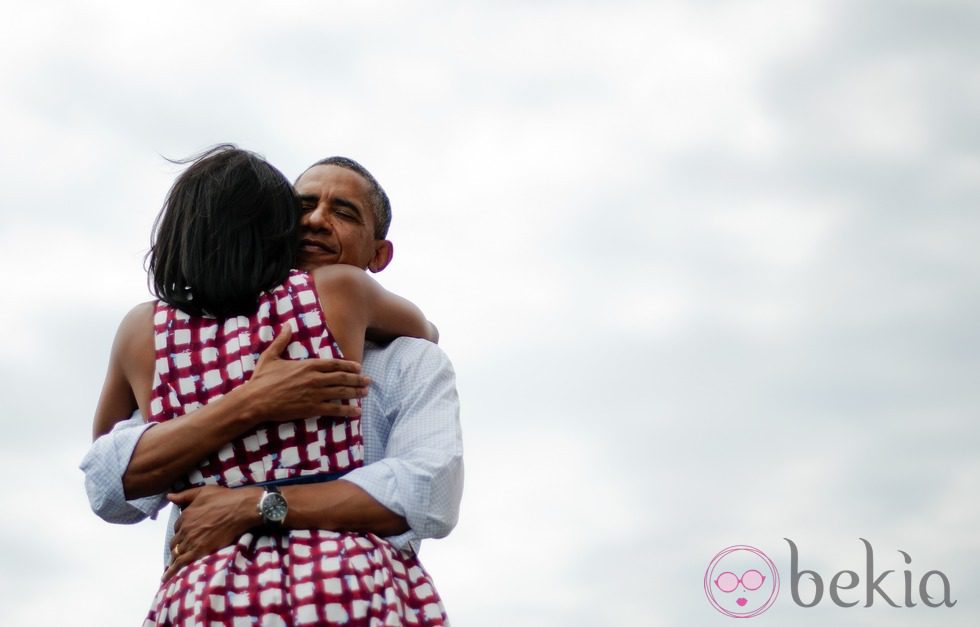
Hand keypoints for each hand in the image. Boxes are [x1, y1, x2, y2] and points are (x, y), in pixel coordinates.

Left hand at [162, 485, 261, 580]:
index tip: (184, 536)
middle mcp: (185, 528)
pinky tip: (166, 577)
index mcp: (186, 515)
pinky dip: (172, 571)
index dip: (181, 532)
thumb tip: (168, 496)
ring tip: (170, 568)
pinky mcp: (199, 550)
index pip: (177, 527)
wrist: (240, 509)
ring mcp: (191, 540)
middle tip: (180, 552)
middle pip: (176, 541)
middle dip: (177, 547)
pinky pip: (181, 563)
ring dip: (174, 559)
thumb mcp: (202, 491)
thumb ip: (184, 495)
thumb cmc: (224, 498)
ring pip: (177, 553)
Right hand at [244, 326, 368, 422]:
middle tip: (369, 381)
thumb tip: (287, 325)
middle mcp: (315, 378)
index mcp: (308, 365)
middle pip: (342, 378)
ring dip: (356, 392)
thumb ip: (282, 340)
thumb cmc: (261, 379)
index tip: (359, 367)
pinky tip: (356, 412)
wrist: (255, 401)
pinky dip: (347, 410)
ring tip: (366, 393)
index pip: (334, 363)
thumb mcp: (271, 356)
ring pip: (342, 392)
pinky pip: (334, 409)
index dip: (349, 365)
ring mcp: (315, 394)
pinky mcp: (312, 408)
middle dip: (358, 379)